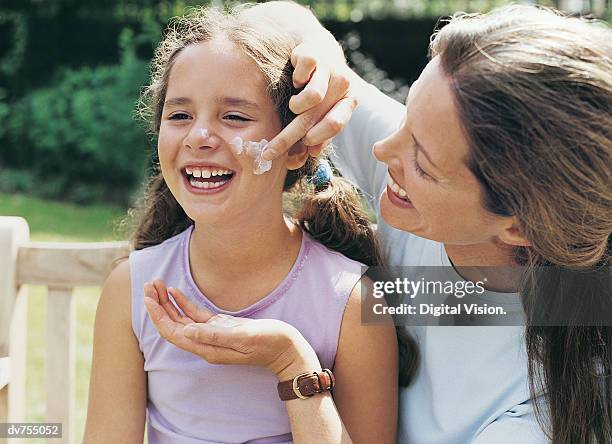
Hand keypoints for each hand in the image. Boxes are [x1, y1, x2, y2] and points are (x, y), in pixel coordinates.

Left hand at [143, 280, 320, 379]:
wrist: (287, 349)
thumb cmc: (269, 344)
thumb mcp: (243, 338)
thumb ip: (215, 335)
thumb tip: (187, 331)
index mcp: (207, 348)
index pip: (173, 332)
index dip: (158, 315)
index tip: (148, 297)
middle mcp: (205, 343)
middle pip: (172, 325)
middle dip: (157, 306)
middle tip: (148, 285)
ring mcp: (212, 334)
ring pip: (181, 319)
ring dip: (167, 303)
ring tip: (156, 285)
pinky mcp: (221, 327)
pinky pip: (195, 315)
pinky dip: (183, 303)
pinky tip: (175, 291)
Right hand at [263, 41, 356, 166]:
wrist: (319, 49)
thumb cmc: (320, 88)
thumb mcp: (321, 112)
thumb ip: (314, 137)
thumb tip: (297, 162)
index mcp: (348, 101)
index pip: (334, 125)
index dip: (315, 140)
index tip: (297, 150)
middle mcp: (342, 85)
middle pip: (314, 117)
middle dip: (287, 138)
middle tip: (269, 152)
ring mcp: (329, 68)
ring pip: (312, 97)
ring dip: (296, 106)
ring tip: (293, 105)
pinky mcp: (313, 54)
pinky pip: (302, 73)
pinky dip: (295, 79)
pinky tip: (296, 80)